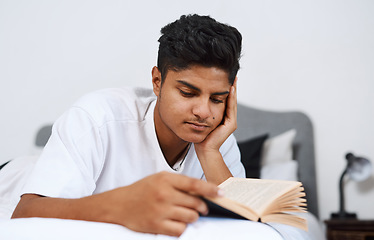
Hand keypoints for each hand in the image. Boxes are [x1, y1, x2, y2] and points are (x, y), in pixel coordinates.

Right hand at [101, 171, 219, 235]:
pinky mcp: (156, 225)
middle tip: (201, 208)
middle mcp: (164, 194)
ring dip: (193, 217)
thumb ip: (180, 183)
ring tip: (187, 214)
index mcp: (166, 179)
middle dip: (202, 207)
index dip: (210, 189)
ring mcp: (160, 210)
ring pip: (191, 217)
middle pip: (196, 203)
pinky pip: (180, 230)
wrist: (119, 204)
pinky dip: (182, 228)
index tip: (220, 193)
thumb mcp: (159, 178)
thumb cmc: (142, 190)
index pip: (195, 184)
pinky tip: (178, 223)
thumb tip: (203, 191)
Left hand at [195, 77, 236, 151]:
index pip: (224, 99)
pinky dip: (231, 98)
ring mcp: (231, 121)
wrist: (204, 149)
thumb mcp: (199, 120)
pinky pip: (231, 108)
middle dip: (231, 86)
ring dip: (233, 89)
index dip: (224, 88)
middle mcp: (228, 118)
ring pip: (232, 101)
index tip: (223, 76)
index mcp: (221, 116)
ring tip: (233, 78)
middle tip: (231, 73)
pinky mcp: (231, 124)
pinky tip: (230, 88)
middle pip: (230, 98)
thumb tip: (194, 99)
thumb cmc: (199, 136)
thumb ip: (201, 111)